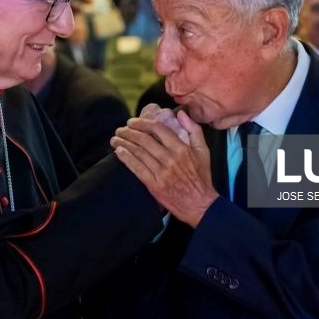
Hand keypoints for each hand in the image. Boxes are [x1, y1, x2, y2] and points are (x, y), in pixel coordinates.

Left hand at [111, 110, 218, 226]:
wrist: (200, 204)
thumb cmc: (201, 177)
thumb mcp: (203, 151)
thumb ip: (194, 130)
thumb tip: (180, 114)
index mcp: (181, 149)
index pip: (158, 129)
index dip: (143, 123)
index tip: (133, 121)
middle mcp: (170, 159)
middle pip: (144, 140)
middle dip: (129, 132)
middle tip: (121, 129)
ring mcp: (161, 172)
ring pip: (138, 153)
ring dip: (124, 143)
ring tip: (115, 138)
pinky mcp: (154, 184)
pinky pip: (137, 168)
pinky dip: (126, 158)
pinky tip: (119, 152)